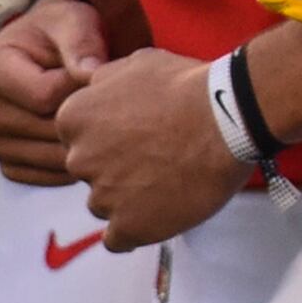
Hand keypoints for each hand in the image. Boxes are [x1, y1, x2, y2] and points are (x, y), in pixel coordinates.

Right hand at [0, 0, 107, 185]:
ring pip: (49, 158)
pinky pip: (45, 176)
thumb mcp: (73, 20)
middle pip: (47, 130)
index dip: (82, 86)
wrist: (51, 49)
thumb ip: (82, 41)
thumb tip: (91, 73)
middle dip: (85, 116)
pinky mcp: (8, 162)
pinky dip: (73, 165)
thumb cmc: (63, 29)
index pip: (45, 96)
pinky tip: (90, 139)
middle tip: (109, 99)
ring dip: (83, 143)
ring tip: (103, 118)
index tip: (97, 71)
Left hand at [53, 49, 245, 252]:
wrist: (228, 118)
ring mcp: (103, 197)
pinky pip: (118, 239)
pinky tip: (159, 214)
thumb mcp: (138, 62)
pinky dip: (136, 228)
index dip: (109, 136)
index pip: (77, 138)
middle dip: (116, 167)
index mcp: (73, 119)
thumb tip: (95, 86)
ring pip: (104, 205)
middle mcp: (79, 159)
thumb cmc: (188, 86)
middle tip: (157, 156)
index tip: (136, 135)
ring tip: (168, 182)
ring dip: (129, 197)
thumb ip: (105, 80)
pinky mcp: (130, 226)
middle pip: (89, 172)